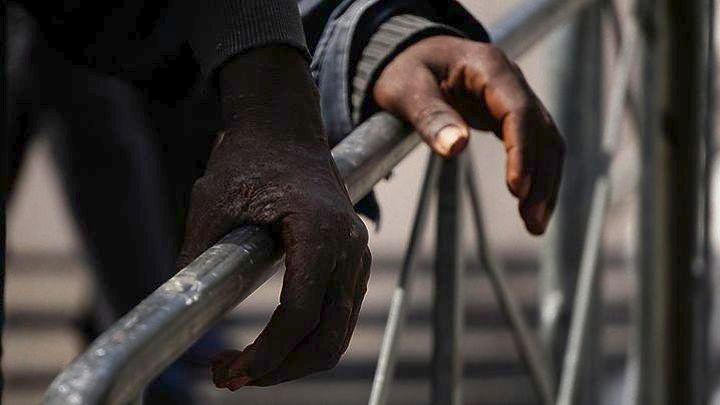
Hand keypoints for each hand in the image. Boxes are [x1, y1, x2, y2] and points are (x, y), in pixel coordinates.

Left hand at [177, 47, 370, 389]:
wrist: (284, 128)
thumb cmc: (251, 158)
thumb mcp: (213, 203)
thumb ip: (198, 260)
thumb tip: (177, 317)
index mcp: (320, 231)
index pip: (300, 314)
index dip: (266, 355)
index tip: (230, 371)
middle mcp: (349, 247)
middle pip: (328, 338)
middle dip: (281, 370)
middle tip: (231, 378)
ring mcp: (357, 255)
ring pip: (337, 332)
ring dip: (293, 359)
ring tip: (243, 366)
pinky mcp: (351, 261)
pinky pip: (337, 315)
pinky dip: (307, 338)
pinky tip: (270, 341)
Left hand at [373, 36, 564, 233]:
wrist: (408, 55)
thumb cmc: (404, 69)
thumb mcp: (406, 89)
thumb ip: (430, 116)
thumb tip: (456, 147)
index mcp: (488, 67)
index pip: (518, 111)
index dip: (522, 151)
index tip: (517, 189)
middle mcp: (510, 80)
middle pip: (540, 130)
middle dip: (540, 177)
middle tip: (532, 221)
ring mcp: (514, 96)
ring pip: (545, 141)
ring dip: (545, 182)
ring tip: (535, 224)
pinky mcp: (510, 115)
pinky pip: (534, 145)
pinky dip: (536, 175)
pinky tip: (530, 205)